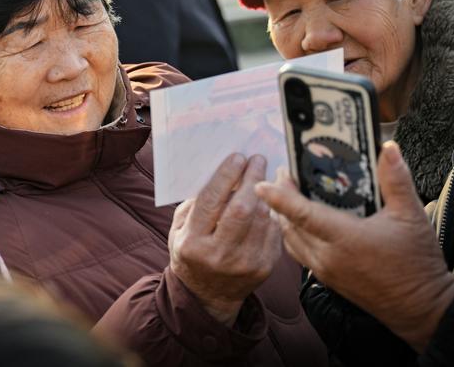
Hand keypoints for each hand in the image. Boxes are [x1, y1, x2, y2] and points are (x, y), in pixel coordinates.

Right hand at [169, 154, 281, 325]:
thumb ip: (195, 203)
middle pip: (242, 208)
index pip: (212, 202)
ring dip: (265, 192)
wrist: (208, 295)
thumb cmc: (192, 252)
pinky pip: (273, 231)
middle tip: (257, 160)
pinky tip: (267, 201)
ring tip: (263, 176)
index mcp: (193, 243)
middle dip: (252, 178)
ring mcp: (245, 263)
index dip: (226, 176)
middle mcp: (219, 255)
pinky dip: (272, 212)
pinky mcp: (265, 267)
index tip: (237, 157)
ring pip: (262, 217)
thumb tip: (221, 172)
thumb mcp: (180, 229)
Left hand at [255, 142, 453, 351]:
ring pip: (291, 240)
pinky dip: (292, 234)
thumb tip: (388, 147)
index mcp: (345, 239)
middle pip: (290, 225)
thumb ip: (396, 179)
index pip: (302, 214)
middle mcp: (328, 256)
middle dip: (281, 199)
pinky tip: (299, 222)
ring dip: (284, 217)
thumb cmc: (418, 264)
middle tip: (284, 174)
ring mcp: (325, 270)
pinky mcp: (327, 279)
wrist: (421, 311)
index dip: (279, 197)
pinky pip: (299, 253)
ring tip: (287, 194)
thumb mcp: (412, 216)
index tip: (261, 183)